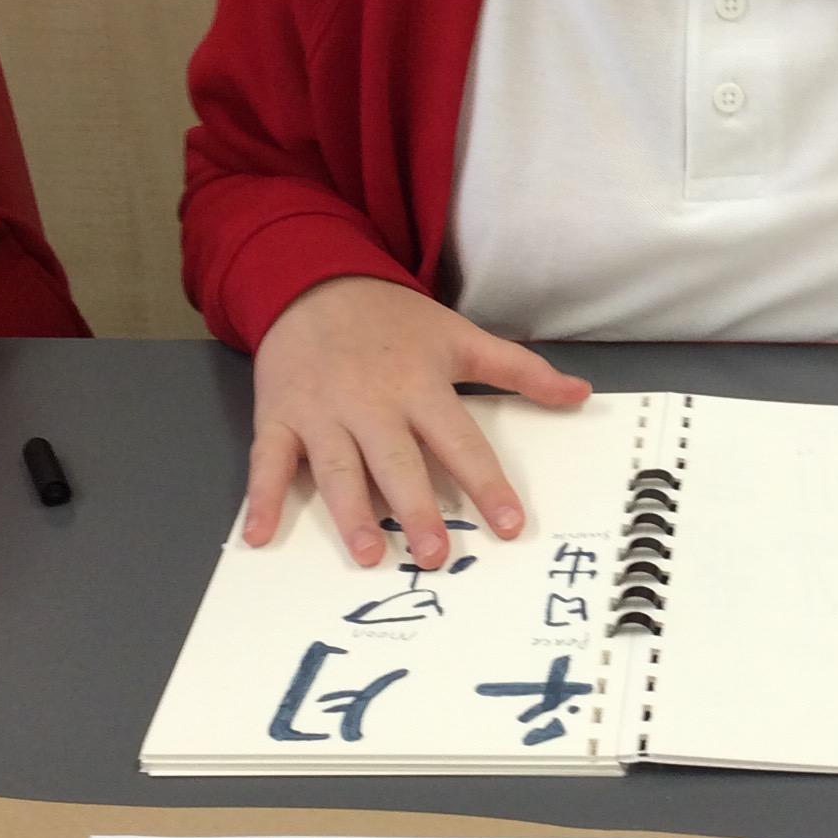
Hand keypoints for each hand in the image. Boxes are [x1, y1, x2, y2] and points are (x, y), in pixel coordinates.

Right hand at [246, 276, 590, 565]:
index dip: (487, 483)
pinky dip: (259, 499)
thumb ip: (519, 371)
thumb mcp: (460, 337)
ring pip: (338, 469)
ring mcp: (321, 413)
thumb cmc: (393, 322)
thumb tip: (581, 395)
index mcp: (420, 387)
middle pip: (397, 462)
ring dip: (351, 514)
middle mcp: (372, 404)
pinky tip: (256, 537)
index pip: (460, 441)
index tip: (510, 525)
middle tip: (435, 556)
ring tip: (369, 555)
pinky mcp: (279, 417)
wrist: (314, 281)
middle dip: (416, 509)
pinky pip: (268, 462)